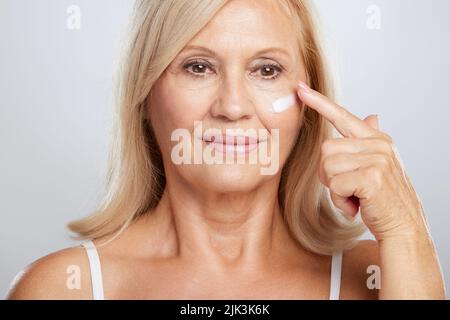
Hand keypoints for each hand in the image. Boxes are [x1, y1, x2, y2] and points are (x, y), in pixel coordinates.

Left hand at [296, 81, 427, 240]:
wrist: (404, 227)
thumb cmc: (384, 199)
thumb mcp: (379, 165)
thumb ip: (369, 141)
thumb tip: (372, 116)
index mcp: (377, 139)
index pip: (343, 116)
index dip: (320, 103)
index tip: (300, 89)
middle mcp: (378, 145)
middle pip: (325, 150)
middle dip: (328, 174)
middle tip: (349, 189)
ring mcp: (377, 159)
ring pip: (327, 167)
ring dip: (334, 189)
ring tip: (355, 197)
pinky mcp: (372, 177)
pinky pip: (334, 185)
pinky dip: (340, 200)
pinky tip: (357, 205)